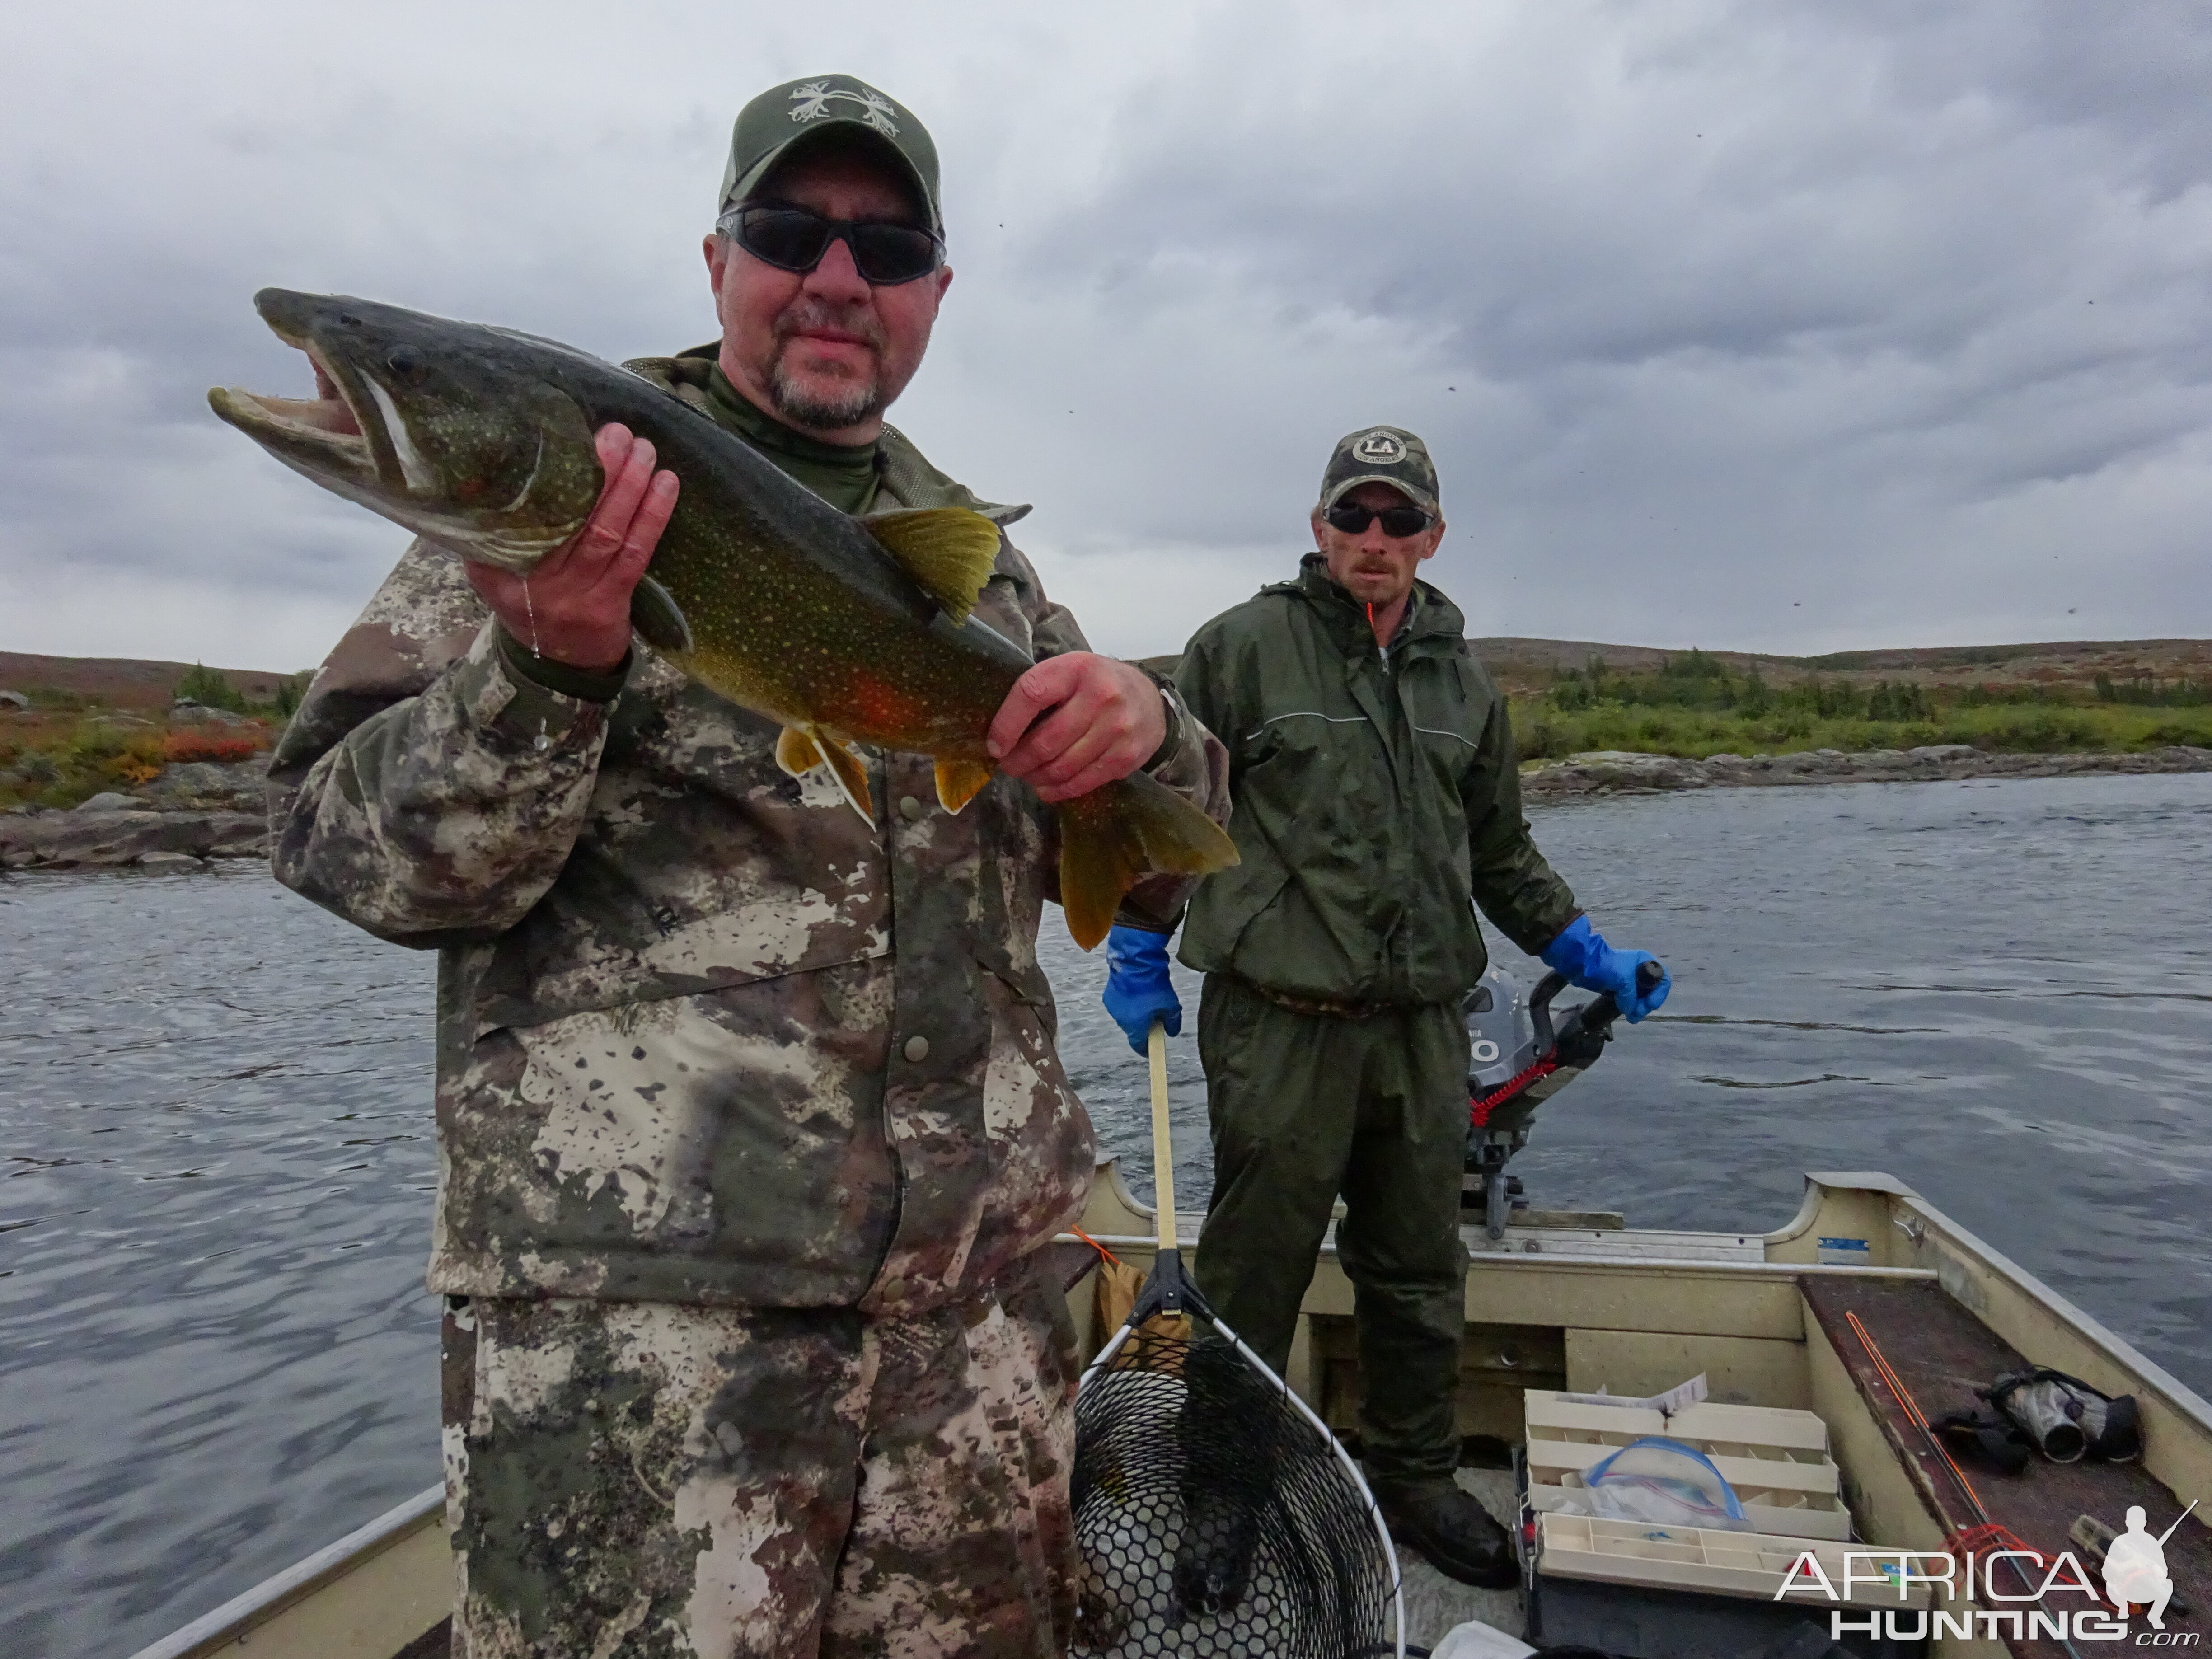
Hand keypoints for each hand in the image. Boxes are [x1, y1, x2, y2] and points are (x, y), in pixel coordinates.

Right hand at [465, 424, 678, 670]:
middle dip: (597, 468)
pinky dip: (652, 517)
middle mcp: (533, 582)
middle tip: (617, 431)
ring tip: (643, 449)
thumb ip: (491, 530)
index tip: (563, 433)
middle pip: (569, 515)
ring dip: (629, 486)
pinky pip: (633, 555)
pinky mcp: (610, 605)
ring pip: (604, 531)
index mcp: (497, 566)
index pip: (517, 512)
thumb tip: (489, 469)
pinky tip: (666, 484)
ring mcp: (573, 595)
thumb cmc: (530, 600)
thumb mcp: (495, 571)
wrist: (558, 666)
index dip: (543, 473)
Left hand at [986, 654, 1166, 802]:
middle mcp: (1101, 695)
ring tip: (1027, 776)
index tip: (994, 746)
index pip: (1030, 695)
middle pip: (1046, 741)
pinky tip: (1046, 787)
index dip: (1006, 725)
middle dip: (1018, 761)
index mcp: (1077, 668)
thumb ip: (1040, 692)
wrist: (1150, 699)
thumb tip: (998, 736)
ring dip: (1036, 778)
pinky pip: (1083, 782)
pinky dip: (1058, 790)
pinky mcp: (1127, 756)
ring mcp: (1117, 728)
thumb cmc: (1097, 685)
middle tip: (1008, 766)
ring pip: (1062, 767)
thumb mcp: (1070, 672)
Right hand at [1102, 925, 1181, 1053]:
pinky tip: (1136, 990)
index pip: (1139, 1046)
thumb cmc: (1154, 986)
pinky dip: (1128, 1001)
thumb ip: (1173, 1023)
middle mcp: (1120, 1020)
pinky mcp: (1108, 994)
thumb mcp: (1171, 1006)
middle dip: (1143, 1026)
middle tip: (1155, 1016)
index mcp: (1135, 1027)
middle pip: (1133, 1030)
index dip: (1146, 1049)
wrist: (1135, 962)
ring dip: (1135, 1012)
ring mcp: (1112, 1007)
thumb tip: (1172, 1032)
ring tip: (1146, 999)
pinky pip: (1120, 1003)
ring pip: (1126, 1016)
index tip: (1152, 1048)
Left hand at [1539, 914, 1670, 1021]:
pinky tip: (1628, 1014)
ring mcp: (1630, 979)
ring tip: (1632, 1017)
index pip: (1663, 979)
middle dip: (1647, 1004)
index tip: (1649, 1004)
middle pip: (1653, 991)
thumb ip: (1631, 997)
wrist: (1583, 964)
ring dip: (1639, 1008)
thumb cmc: (1606, 967)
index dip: (1659, 994)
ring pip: (1642, 997)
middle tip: (1637, 1014)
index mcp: (1646, 961)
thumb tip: (1631, 1011)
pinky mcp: (1620, 987)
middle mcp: (1641, 969)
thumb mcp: (1623, 981)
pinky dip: (1631, 1007)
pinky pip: (1631, 1000)